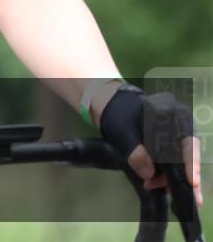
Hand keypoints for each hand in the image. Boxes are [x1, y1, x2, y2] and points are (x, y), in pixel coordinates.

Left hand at [100, 87, 202, 207]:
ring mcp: (177, 135)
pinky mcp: (170, 145)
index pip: (188, 140)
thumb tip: (149, 174)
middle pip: (189, 153)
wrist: (112, 107)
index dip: (191, 162)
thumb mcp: (122, 131)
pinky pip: (173, 161)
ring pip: (181, 160)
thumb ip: (134, 151)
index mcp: (173, 114)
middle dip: (185, 176)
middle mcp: (181, 124)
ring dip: (170, 176)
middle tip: (189, 198)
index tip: (192, 181)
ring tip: (151, 184)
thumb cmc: (119, 114)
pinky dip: (164, 173)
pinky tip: (153, 181)